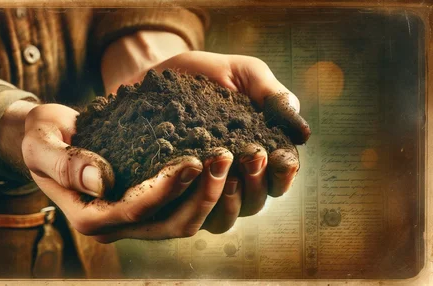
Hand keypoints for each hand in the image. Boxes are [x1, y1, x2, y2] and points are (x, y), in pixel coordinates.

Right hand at [18, 103, 235, 242]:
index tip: (193, 160)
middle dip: (202, 195)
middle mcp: (116, 224)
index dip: (167, 189)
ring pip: (184, 220)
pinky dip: (206, 190)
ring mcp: (135, 217)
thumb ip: (64, 163)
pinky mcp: (148, 204)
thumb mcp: (41, 144)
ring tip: (232, 158)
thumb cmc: (43, 139)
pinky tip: (222, 164)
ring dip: (211, 194)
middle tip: (226, 157)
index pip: (135, 209)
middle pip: (171, 224)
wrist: (51, 139)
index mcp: (89, 216)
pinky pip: (183, 206)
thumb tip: (100, 180)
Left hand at [148, 51, 311, 233]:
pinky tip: (194, 175)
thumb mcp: (245, 74)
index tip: (281, 158)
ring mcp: (204, 189)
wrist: (159, 73)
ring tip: (225, 172)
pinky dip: (198, 202)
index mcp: (258, 153)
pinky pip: (192, 216)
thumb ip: (273, 96)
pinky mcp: (176, 194)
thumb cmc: (207, 73)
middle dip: (258, 183)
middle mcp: (234, 177)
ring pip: (227, 217)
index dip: (284, 173)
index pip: (279, 176)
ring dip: (231, 199)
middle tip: (252, 157)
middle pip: (257, 201)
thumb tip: (304, 133)